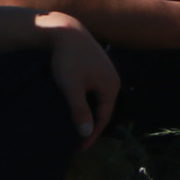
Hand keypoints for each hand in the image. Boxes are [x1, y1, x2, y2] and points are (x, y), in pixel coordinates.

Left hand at [41, 14, 121, 141]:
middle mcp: (113, 80)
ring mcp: (106, 72)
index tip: (78, 149)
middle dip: (92, 125)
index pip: (103, 118)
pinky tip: (76, 105)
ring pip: (98, 99)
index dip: (91, 135)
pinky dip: (87, 101)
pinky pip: (94, 90)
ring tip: (77, 125)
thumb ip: (79, 111)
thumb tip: (86, 133)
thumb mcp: (71, 88)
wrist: (66, 31)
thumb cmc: (68, 60)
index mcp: (110, 87)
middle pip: (103, 109)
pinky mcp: (97, 66)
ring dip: (89, 113)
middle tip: (77, 140)